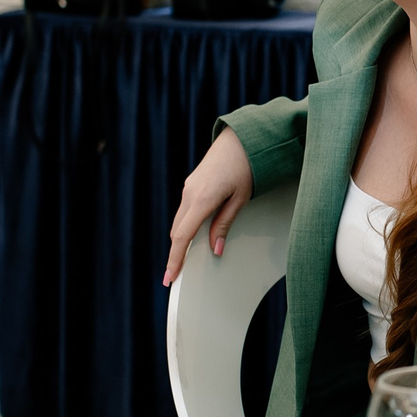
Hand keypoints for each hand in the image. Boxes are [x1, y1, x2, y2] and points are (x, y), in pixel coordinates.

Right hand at [164, 132, 253, 285]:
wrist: (241, 139)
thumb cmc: (246, 167)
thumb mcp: (240, 199)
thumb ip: (225, 224)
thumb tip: (215, 249)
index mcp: (202, 199)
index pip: (182, 236)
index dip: (175, 259)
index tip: (170, 277)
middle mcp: (190, 193)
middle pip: (177, 231)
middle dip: (175, 253)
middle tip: (175, 275)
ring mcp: (189, 187)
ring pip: (180, 220)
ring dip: (181, 239)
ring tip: (183, 259)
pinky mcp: (192, 184)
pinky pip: (184, 210)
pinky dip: (186, 225)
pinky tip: (192, 235)